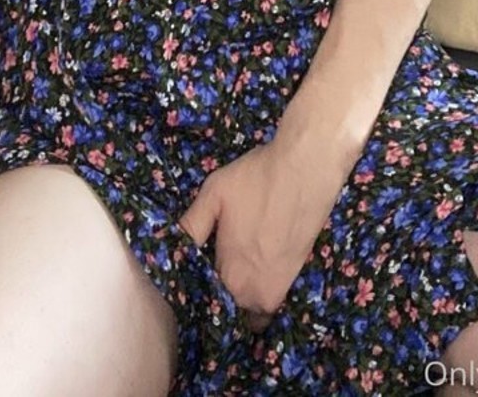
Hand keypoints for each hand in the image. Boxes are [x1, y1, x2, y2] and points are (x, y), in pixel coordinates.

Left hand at [177, 137, 345, 334]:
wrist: (307, 168)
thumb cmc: (257, 179)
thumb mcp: (214, 194)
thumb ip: (190, 227)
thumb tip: (170, 250)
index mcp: (230, 277)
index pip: (207, 302)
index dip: (202, 288)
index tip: (201, 270)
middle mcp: (254, 294)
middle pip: (231, 308)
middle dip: (223, 294)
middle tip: (220, 264)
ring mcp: (279, 289)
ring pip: (253, 309)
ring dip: (245, 296)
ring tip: (241, 262)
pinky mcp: (297, 277)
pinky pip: (272, 298)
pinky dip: (264, 287)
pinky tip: (261, 257)